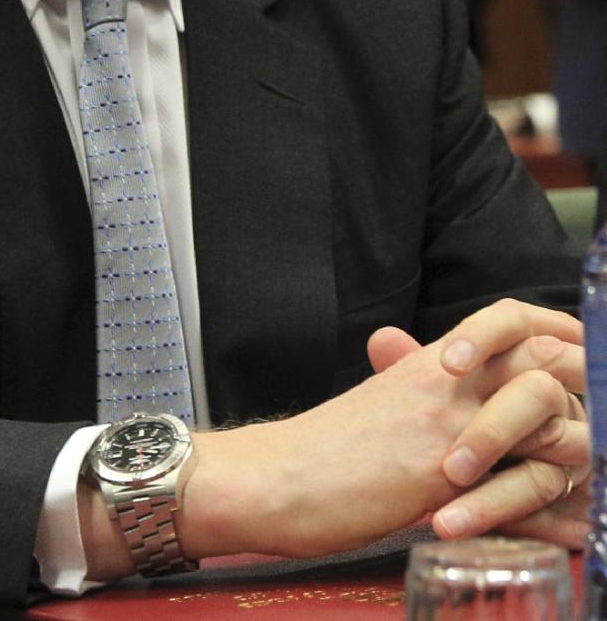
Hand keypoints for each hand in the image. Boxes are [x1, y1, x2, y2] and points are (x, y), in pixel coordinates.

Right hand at [173, 300, 585, 563]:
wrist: (278, 477)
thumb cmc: (326, 450)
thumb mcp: (383, 405)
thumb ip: (423, 391)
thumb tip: (461, 404)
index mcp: (433, 362)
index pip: (513, 322)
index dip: (558, 337)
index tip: (578, 363)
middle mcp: (447, 381)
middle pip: (543, 357)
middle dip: (583, 389)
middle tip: (593, 426)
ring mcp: (449, 423)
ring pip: (546, 409)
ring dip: (577, 450)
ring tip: (585, 481)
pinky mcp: (443, 474)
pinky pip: (526, 481)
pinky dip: (558, 509)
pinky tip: (575, 531)